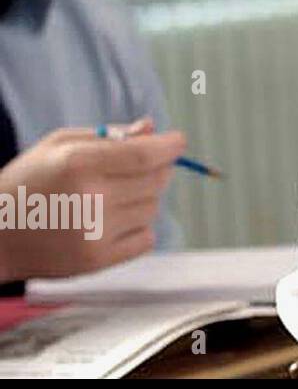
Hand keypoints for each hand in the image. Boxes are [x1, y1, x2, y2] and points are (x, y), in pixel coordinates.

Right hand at [0, 119, 183, 280]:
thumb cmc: (27, 183)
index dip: (170, 145)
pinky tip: (112, 220)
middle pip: (156, 180)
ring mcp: (95, 232)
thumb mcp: (59, 145)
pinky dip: (139, 226)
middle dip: (158, 168)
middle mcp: (90, 199)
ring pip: (153, 208)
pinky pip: (147, 238)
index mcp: (79, 164)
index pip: (145, 155)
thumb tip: (151, 128)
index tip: (178, 141)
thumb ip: (109, 135)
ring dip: (144, 197)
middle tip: (141, 165)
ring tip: (112, 195)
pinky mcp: (98, 260)